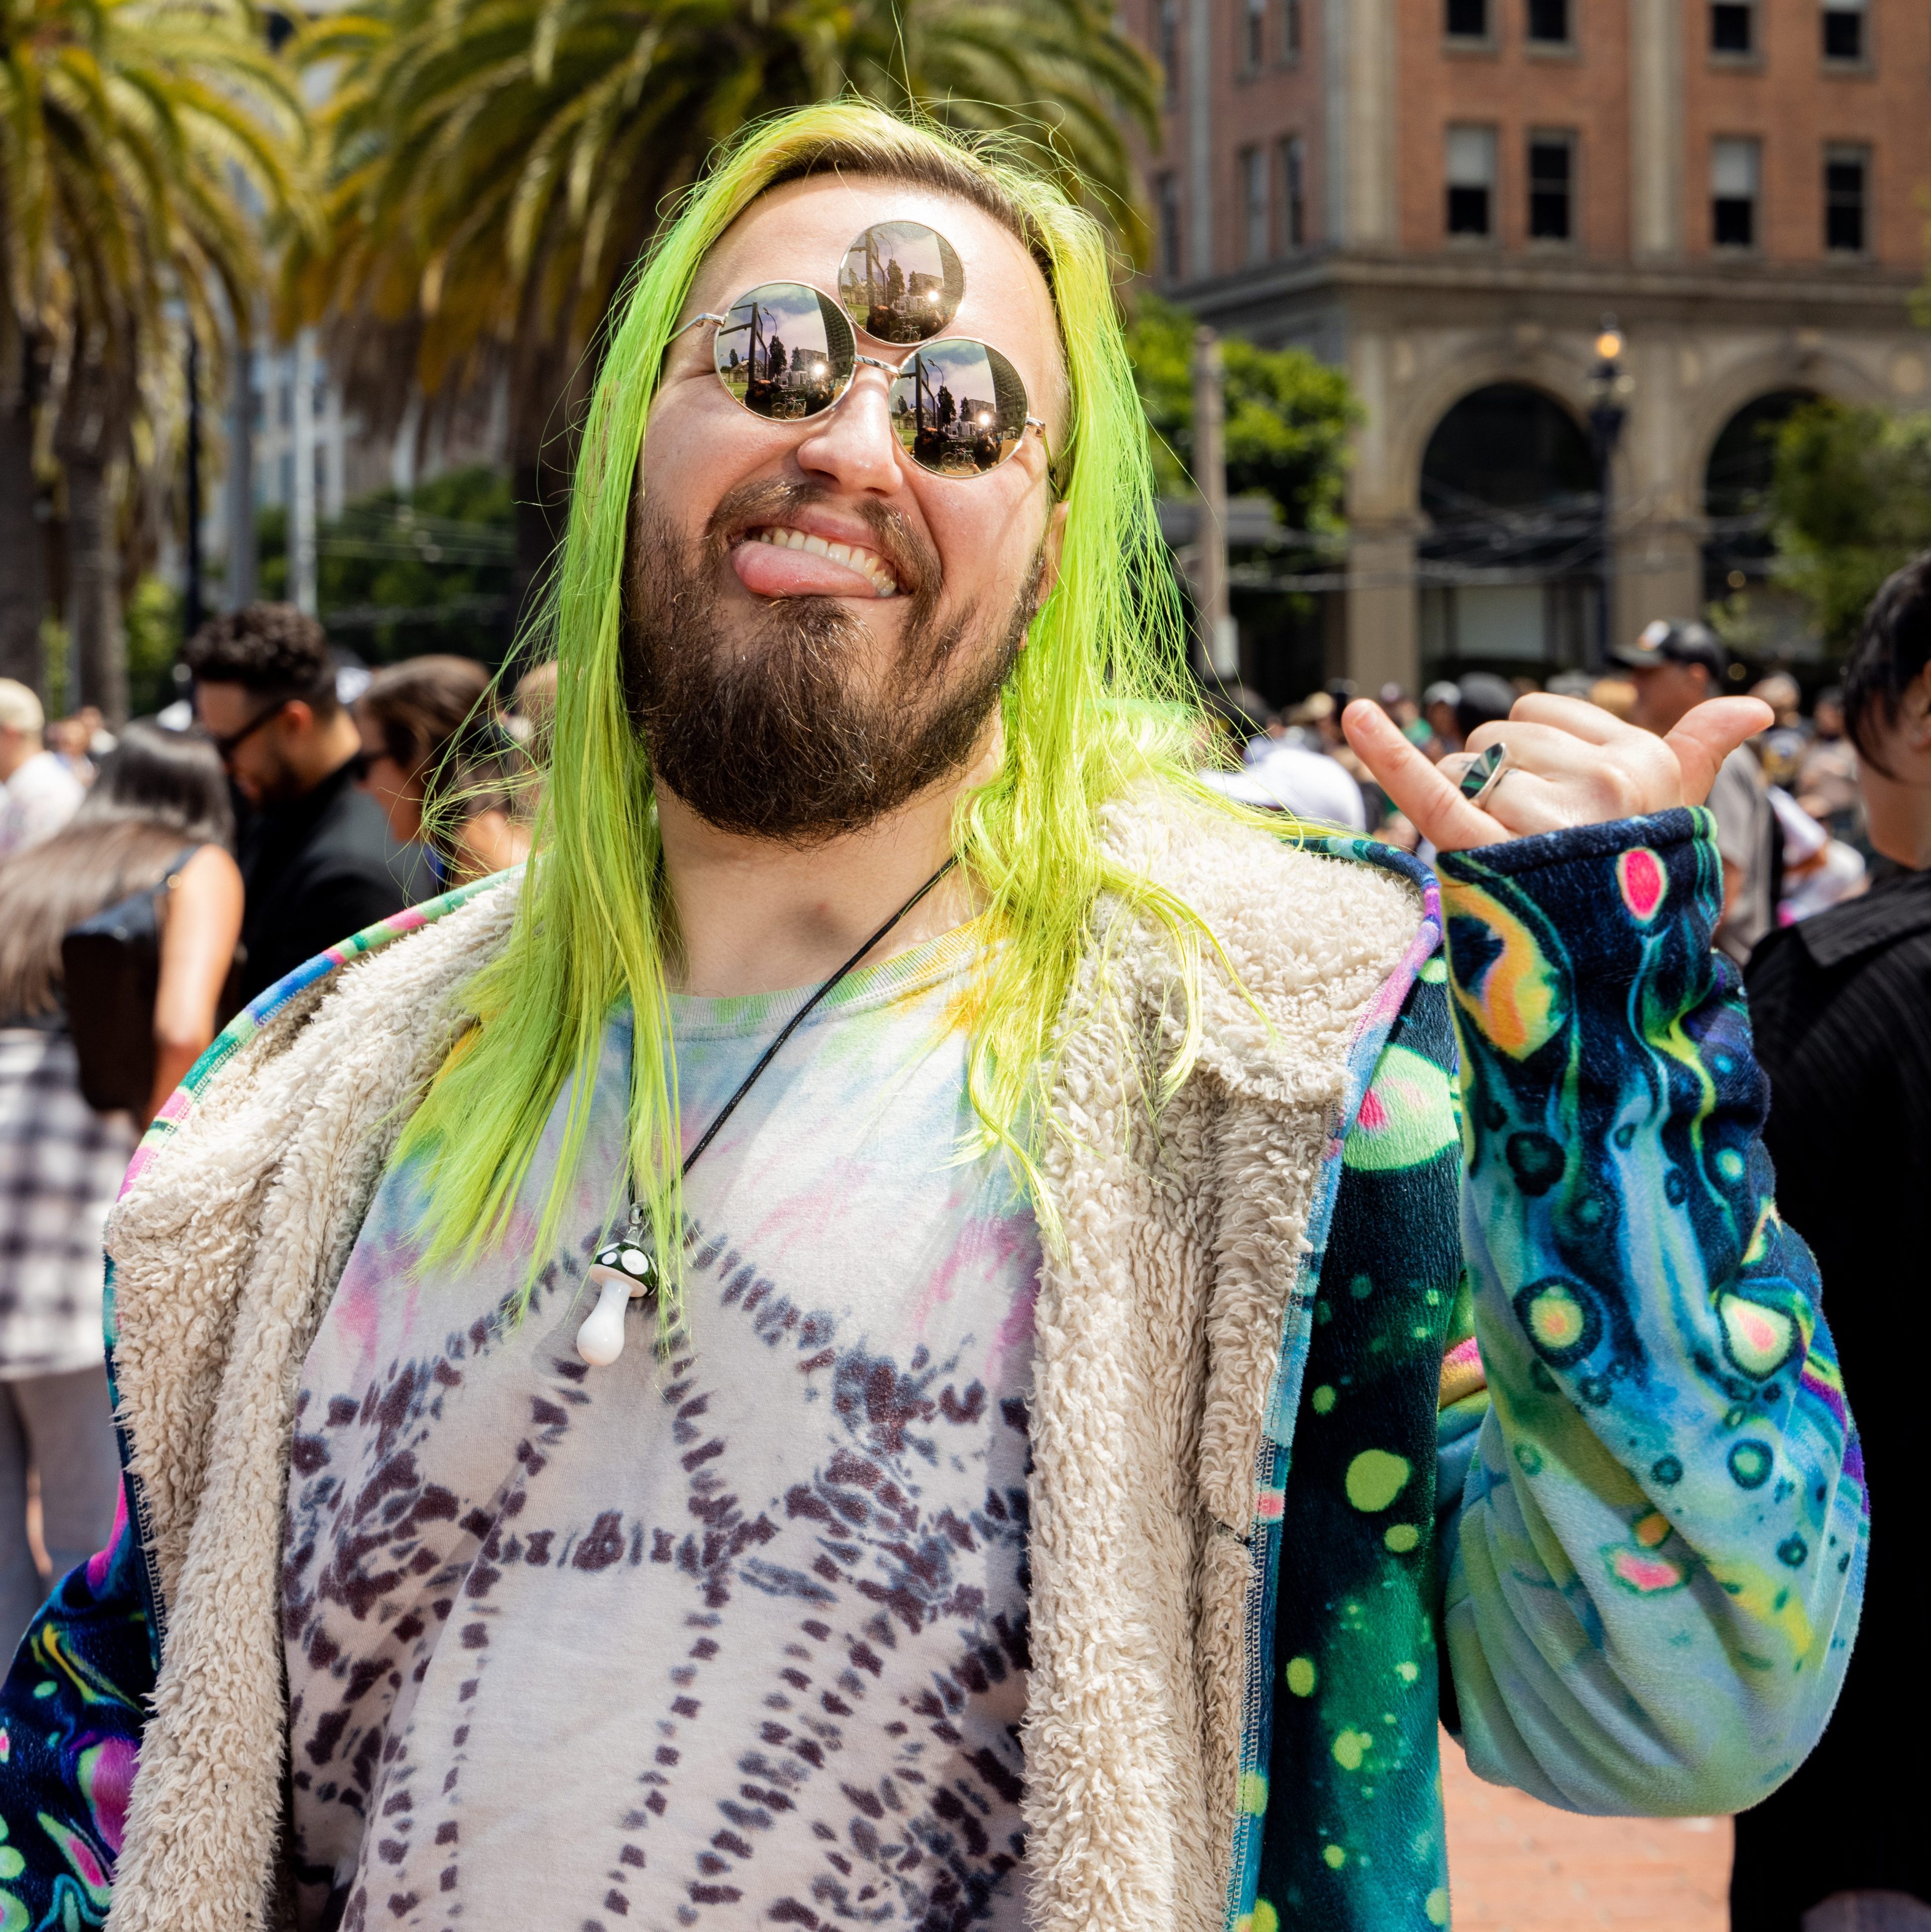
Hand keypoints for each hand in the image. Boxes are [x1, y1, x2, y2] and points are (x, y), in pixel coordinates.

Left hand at [1341, 694, 1773, 854]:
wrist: (1608, 986)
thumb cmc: (1631, 885)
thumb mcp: (1674, 815)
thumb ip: (1701, 751)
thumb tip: (1759, 704)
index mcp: (1640, 762)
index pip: (1538, 712)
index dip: (1529, 754)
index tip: (1555, 801)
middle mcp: (1602, 785)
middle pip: (1496, 740)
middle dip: (1493, 782)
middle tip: (1528, 842)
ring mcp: (1547, 822)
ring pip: (1462, 770)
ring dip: (1464, 810)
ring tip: (1507, 861)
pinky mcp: (1487, 856)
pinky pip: (1429, 790)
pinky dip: (1384, 752)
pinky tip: (1354, 716)